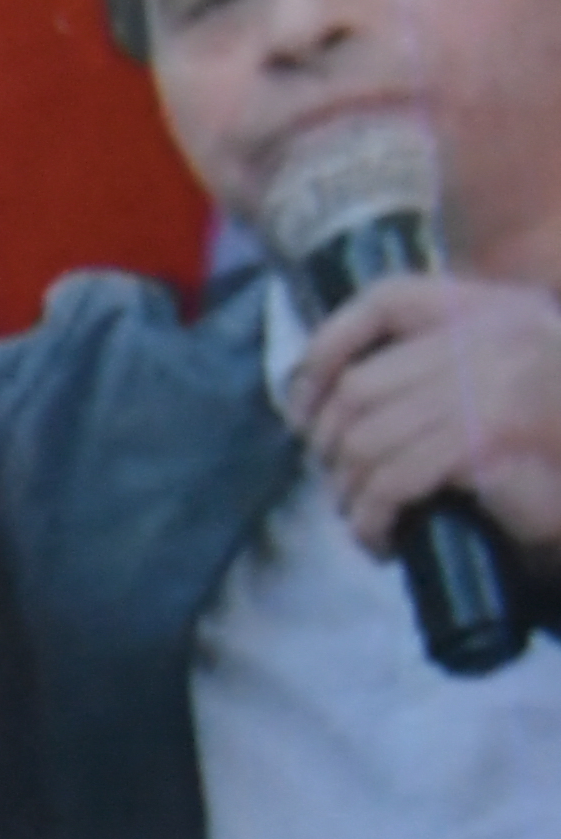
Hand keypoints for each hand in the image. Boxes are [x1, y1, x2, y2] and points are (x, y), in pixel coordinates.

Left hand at [291, 273, 560, 561]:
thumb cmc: (546, 451)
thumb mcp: (494, 385)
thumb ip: (431, 370)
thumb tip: (329, 396)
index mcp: (491, 309)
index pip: (387, 299)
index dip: (327, 348)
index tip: (302, 408)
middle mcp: (492, 337)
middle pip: (359, 387)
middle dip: (329, 446)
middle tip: (339, 482)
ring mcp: (492, 386)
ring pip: (366, 440)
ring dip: (349, 491)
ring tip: (363, 515)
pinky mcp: (489, 439)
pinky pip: (393, 482)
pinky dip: (372, 520)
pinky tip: (381, 539)